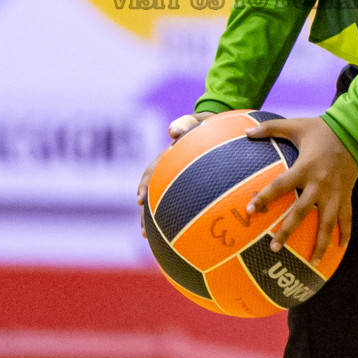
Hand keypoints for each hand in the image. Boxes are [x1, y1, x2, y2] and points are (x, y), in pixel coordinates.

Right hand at [137, 112, 214, 236]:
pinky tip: (176, 236)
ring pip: (161, 201)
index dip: (144, 185)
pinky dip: (174, 219)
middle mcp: (169, 169)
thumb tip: (172, 131)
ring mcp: (177, 179)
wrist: (218, 130)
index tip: (139, 200)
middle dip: (146, 213)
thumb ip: (186, 122)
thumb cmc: (208, 125)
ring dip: (153, 219)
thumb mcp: (199, 120)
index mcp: (169, 156)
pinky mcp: (188, 187)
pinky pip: (179, 204)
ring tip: (148, 237)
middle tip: (143, 231)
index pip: (152, 171)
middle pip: (152, 192)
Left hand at [244, 116, 357, 265]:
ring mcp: (334, 193)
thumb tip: (246, 130)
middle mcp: (319, 184)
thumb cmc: (322, 129)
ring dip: (320, 244)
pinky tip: (339, 249)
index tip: (251, 210)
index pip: (280, 186)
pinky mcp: (346, 195)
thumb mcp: (296, 125)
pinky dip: (345, 234)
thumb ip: (270, 128)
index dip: (265, 198)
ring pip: (327, 223)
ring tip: (313, 263)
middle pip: (301, 212)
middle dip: (287, 231)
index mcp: (304, 167)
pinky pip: (347, 218)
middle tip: (273, 248)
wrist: (354, 131)